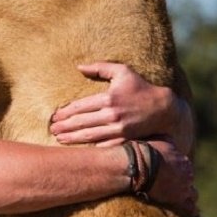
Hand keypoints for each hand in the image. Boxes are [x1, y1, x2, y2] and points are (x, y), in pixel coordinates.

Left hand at [50, 63, 181, 146]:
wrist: (164, 109)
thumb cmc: (141, 88)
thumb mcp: (122, 71)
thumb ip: (100, 68)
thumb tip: (79, 67)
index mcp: (109, 98)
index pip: (81, 107)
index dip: (65, 112)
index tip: (54, 116)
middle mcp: (112, 114)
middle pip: (82, 122)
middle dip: (64, 127)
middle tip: (52, 129)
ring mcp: (119, 129)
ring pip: (90, 136)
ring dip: (73, 138)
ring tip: (60, 139)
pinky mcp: (125, 140)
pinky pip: (104, 146)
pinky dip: (90, 148)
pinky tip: (79, 149)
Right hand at [145, 140, 197, 214]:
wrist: (137, 165)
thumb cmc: (145, 151)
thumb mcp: (161, 139)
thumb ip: (170, 142)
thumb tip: (172, 142)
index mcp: (185, 162)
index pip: (186, 169)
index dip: (178, 172)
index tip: (169, 174)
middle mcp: (188, 176)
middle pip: (189, 182)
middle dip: (182, 183)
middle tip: (170, 185)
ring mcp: (184, 189)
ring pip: (192, 196)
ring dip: (185, 196)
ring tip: (174, 196)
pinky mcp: (178, 201)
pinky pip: (190, 209)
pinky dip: (186, 208)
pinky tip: (179, 207)